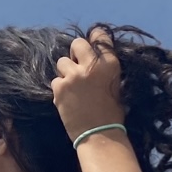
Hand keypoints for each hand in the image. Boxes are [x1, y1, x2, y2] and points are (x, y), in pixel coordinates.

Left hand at [52, 27, 124, 141]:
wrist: (99, 135)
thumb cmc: (111, 113)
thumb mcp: (115, 85)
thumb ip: (104, 68)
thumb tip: (93, 57)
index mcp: (109, 64)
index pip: (100, 36)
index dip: (95, 37)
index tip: (92, 42)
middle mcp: (91, 66)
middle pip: (77, 44)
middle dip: (76, 53)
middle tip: (78, 66)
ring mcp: (73, 76)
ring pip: (62, 62)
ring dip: (66, 72)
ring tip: (73, 87)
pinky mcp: (59, 88)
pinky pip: (56, 81)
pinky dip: (60, 88)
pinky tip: (68, 98)